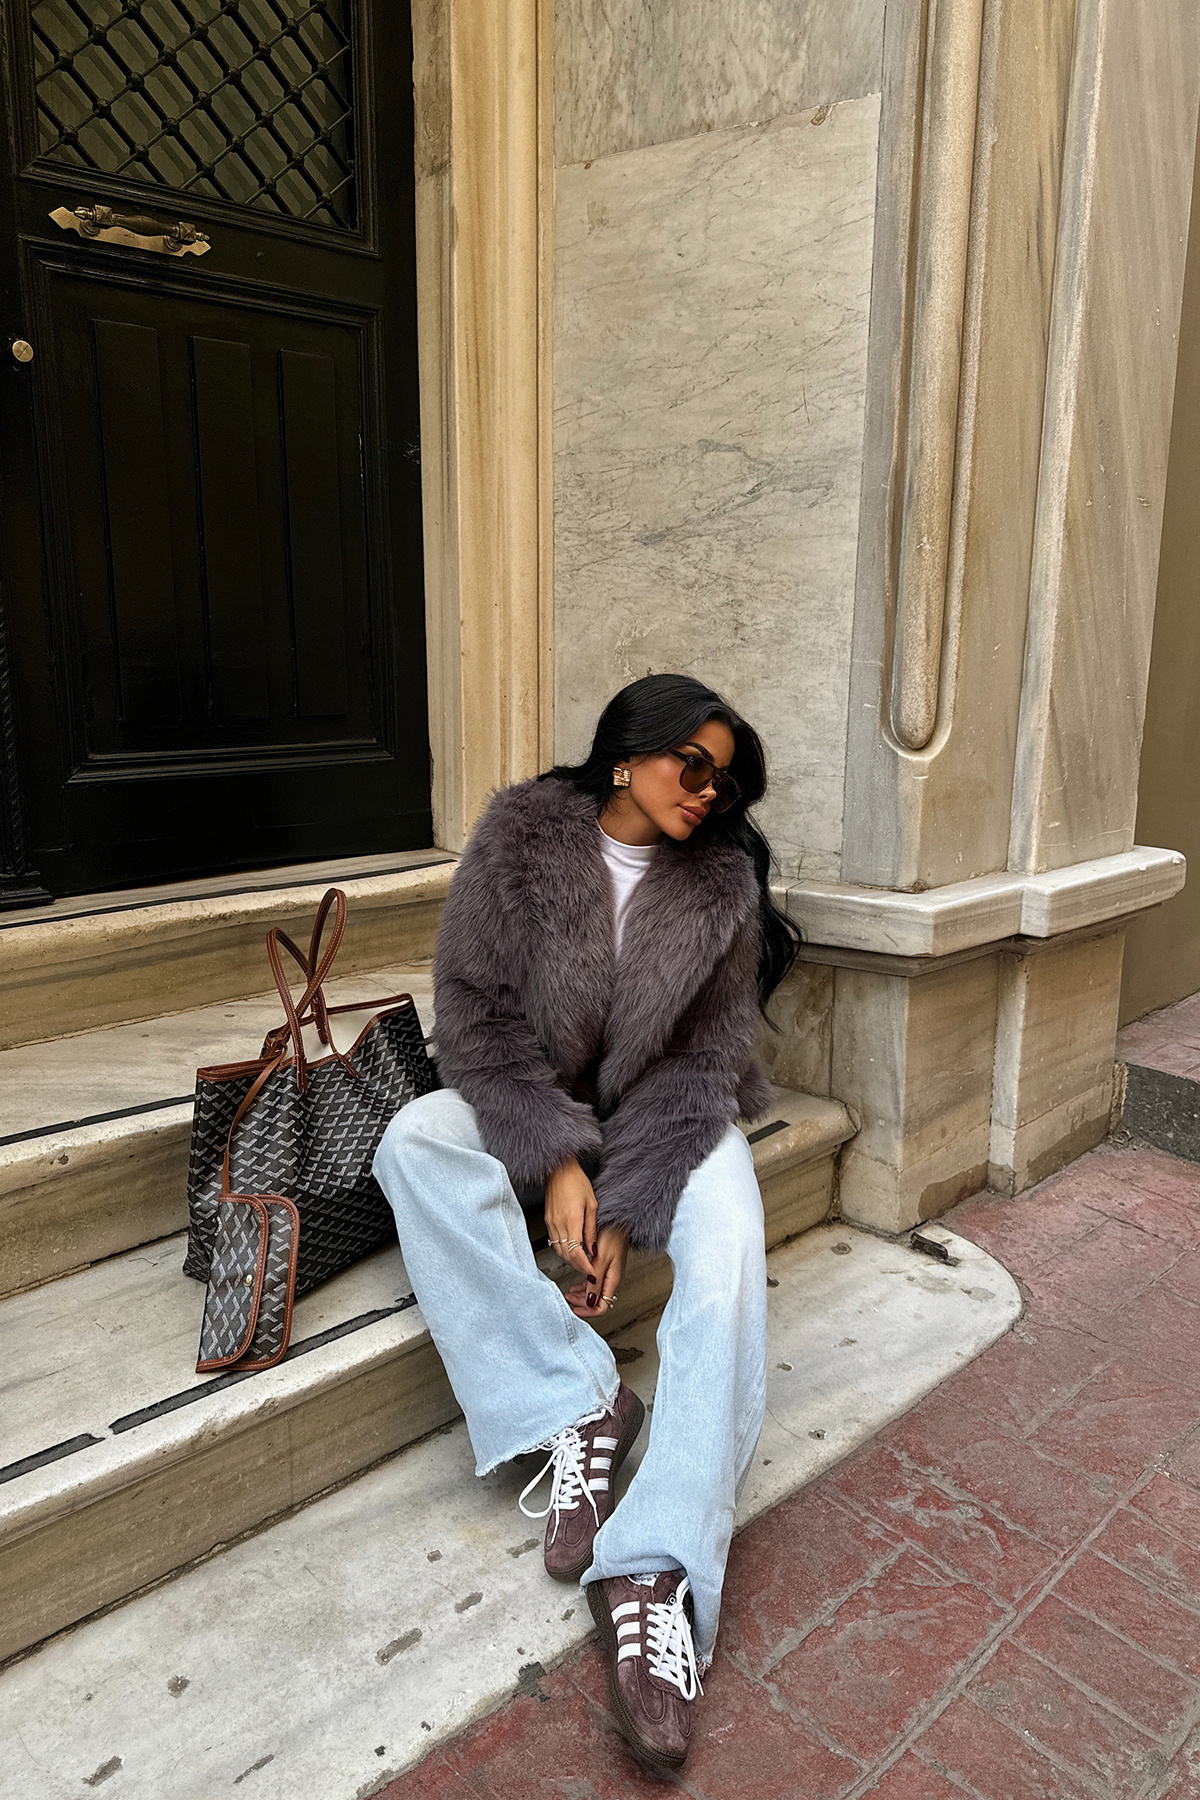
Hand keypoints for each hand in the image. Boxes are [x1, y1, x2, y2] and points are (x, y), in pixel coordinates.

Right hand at [544, 1155, 598, 1284]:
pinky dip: (563, 1250)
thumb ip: (591, 1230)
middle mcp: (558, 1223)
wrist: (559, 1170)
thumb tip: (592, 1250)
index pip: (576, 1253)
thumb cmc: (577, 1182)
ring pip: (559, 1250)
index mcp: (572, 1220)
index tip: (591, 1273)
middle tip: (588, 1270)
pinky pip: (554, 1241)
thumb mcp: (592, 1205)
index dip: (584, 1266)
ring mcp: (551, 1222)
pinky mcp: (547, 1220)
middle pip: (566, 1255)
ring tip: (582, 1262)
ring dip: (570, 1260)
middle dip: (578, 1266)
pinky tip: (571, 1250)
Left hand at [565, 1225, 626, 1319]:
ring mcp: (608, 1273)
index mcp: (612, 1280)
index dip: (588, 1311)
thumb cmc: (613, 1236)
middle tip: (568, 1300)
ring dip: (581, 1296)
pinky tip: (576, 1285)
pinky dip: (583, 1286)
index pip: (602, 1306)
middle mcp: (611, 1279)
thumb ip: (595, 1281)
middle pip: (597, 1301)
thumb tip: (590, 1301)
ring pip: (594, 1292)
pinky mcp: (605, 1266)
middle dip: (582, 1304)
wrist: (619, 1221)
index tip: (575, 1310)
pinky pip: (594, 1282)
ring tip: (569, 1294)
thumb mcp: (601, 1260)